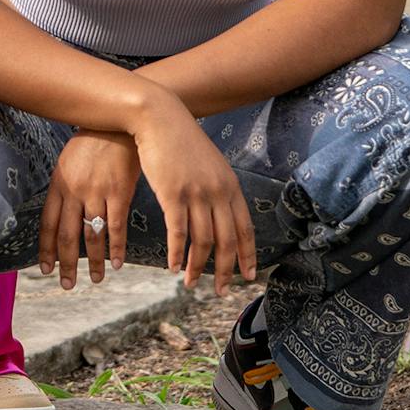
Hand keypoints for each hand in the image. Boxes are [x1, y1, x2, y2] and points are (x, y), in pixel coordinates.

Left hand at [38, 131, 139, 288]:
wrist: (118, 121)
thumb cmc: (92, 142)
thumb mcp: (68, 161)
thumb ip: (63, 187)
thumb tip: (58, 214)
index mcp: (59, 184)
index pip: (47, 224)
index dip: (46, 250)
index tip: (46, 270)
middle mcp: (75, 191)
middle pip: (66, 236)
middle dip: (66, 265)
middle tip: (67, 285)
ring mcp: (97, 192)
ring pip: (92, 236)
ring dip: (93, 262)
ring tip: (96, 279)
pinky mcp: (119, 192)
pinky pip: (116, 227)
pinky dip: (117, 249)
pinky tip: (118, 263)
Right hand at [132, 90, 256, 295]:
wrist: (160, 118)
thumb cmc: (181, 140)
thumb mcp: (209, 163)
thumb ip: (218, 187)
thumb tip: (221, 213)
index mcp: (229, 185)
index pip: (245, 228)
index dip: (248, 255)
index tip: (249, 276)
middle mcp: (217, 192)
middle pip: (226, 241)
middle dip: (226, 271)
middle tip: (222, 291)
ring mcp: (196, 193)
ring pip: (202, 241)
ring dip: (197, 267)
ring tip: (191, 283)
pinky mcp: (172, 194)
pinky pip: (178, 233)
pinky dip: (177, 254)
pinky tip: (173, 267)